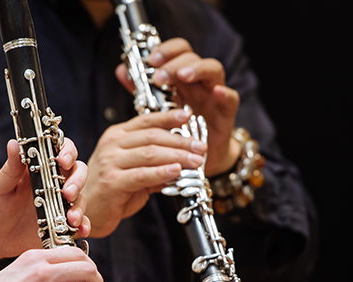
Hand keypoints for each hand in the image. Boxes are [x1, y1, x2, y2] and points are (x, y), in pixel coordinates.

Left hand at [0, 138, 89, 258]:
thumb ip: (11, 167)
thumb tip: (14, 143)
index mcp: (40, 167)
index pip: (61, 151)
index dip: (67, 151)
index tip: (62, 160)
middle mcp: (54, 182)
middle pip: (77, 172)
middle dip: (77, 180)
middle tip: (68, 193)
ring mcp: (60, 202)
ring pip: (80, 197)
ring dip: (79, 206)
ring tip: (71, 218)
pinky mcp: (63, 221)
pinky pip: (80, 221)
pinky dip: (84, 224)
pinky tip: (81, 230)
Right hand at [83, 110, 206, 236]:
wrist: (87, 212)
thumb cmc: (111, 191)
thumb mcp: (135, 170)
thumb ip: (156, 163)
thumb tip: (184, 160)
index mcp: (117, 136)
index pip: (146, 121)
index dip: (168, 117)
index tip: (188, 115)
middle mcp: (112, 145)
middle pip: (152, 137)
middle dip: (180, 141)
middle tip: (200, 147)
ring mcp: (110, 162)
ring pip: (150, 153)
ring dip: (177, 156)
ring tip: (196, 160)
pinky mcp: (112, 182)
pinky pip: (142, 174)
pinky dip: (162, 172)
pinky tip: (176, 171)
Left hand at [116, 38, 240, 175]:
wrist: (196, 160)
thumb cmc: (177, 132)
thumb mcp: (157, 109)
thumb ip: (142, 89)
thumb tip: (121, 70)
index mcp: (182, 77)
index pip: (178, 51)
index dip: (166, 50)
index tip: (151, 59)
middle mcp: (199, 81)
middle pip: (192, 57)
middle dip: (174, 62)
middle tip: (159, 76)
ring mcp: (214, 95)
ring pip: (213, 69)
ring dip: (197, 69)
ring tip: (182, 76)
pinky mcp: (226, 113)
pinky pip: (231, 99)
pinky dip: (225, 93)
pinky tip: (216, 92)